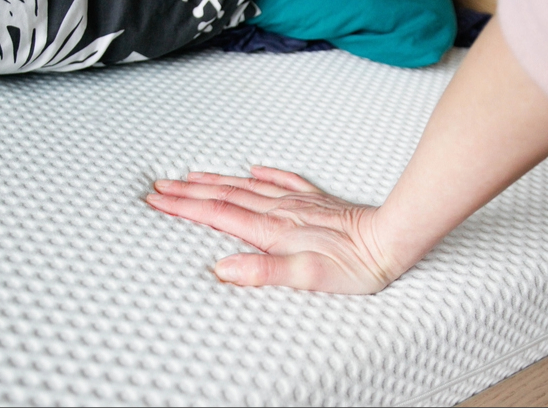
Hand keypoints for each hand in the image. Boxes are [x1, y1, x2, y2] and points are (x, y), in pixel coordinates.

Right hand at [146, 166, 401, 294]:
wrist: (390, 241)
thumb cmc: (353, 266)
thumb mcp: (307, 278)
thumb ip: (264, 272)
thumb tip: (223, 268)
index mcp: (272, 231)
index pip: (217, 215)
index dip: (184, 208)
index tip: (157, 201)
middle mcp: (280, 212)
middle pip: (224, 196)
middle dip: (189, 192)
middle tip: (160, 186)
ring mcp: (297, 203)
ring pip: (247, 186)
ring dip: (216, 181)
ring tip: (192, 176)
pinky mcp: (316, 202)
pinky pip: (284, 181)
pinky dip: (264, 173)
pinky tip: (255, 168)